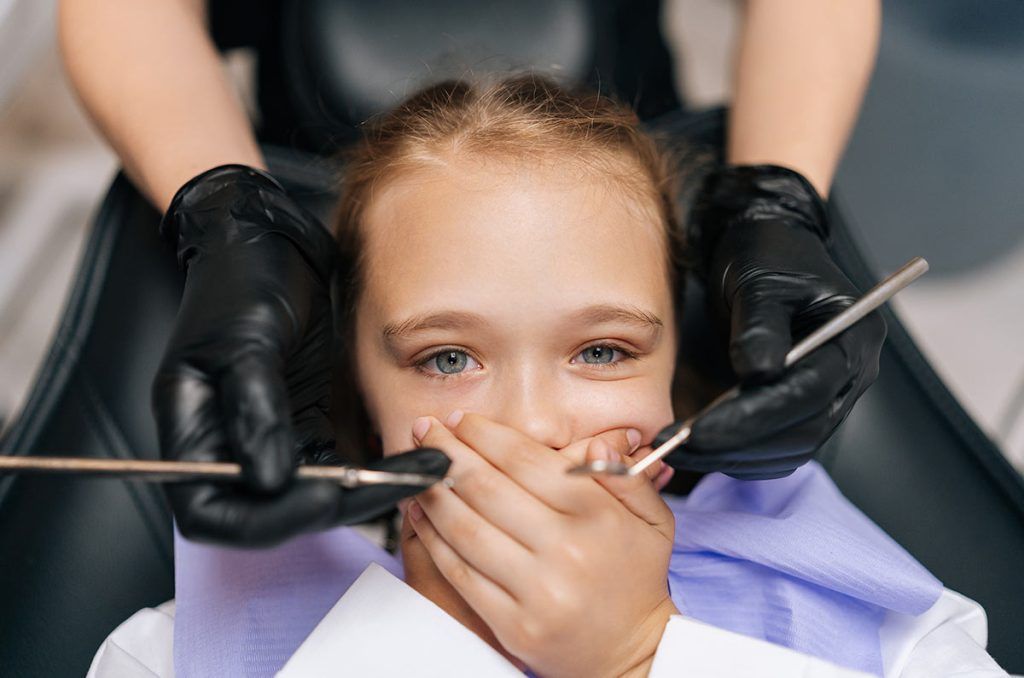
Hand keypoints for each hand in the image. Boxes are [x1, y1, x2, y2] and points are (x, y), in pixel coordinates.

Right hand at [154, 164, 448, 544]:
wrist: (269, 245)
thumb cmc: (241, 282)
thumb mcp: (245, 341)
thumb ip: (255, 410)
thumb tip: (271, 480)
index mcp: (191, 435)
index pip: (212, 514)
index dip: (265, 521)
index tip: (323, 498)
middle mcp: (227, 450)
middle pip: (272, 515)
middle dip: (335, 507)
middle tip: (396, 486)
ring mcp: (270, 443)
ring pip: (315, 496)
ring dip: (369, 493)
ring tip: (426, 474)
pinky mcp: (307, 429)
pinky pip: (340, 467)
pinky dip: (376, 470)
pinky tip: (416, 461)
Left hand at [407, 413, 676, 676]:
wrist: (634, 655)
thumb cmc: (635, 580)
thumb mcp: (653, 520)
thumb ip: (626, 476)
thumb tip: (595, 444)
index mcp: (597, 516)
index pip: (526, 461)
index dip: (486, 435)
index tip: (462, 421)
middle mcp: (565, 550)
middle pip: (487, 488)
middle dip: (449, 452)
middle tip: (426, 432)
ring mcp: (536, 590)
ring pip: (466, 528)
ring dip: (433, 492)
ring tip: (418, 469)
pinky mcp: (512, 623)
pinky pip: (460, 573)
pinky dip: (433, 539)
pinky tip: (420, 514)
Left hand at [678, 164, 885, 478]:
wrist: (766, 247)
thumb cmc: (766, 255)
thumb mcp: (757, 280)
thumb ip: (759, 325)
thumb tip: (758, 372)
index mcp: (852, 337)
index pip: (807, 393)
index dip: (753, 418)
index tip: (700, 430)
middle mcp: (851, 374)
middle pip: (801, 430)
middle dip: (736, 443)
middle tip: (677, 444)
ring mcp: (831, 395)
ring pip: (789, 447)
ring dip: (733, 456)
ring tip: (678, 447)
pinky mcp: (805, 407)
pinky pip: (778, 447)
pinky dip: (740, 454)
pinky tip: (701, 446)